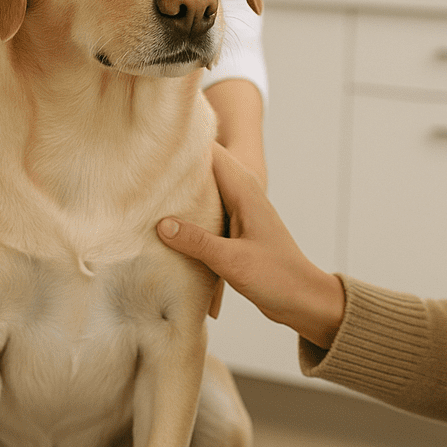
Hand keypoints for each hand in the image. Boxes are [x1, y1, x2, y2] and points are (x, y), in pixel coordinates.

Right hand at [156, 143, 343, 348]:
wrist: (304, 299)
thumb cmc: (277, 277)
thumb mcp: (233, 261)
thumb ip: (197, 241)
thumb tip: (161, 225)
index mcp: (244, 190)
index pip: (210, 152)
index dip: (184, 146)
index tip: (153, 149)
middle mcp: (241, 193)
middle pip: (203, 168)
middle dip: (176, 168)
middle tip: (142, 172)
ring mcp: (238, 210)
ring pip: (203, 190)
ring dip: (180, 193)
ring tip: (147, 194)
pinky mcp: (234, 228)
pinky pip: (205, 211)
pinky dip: (188, 213)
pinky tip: (166, 224)